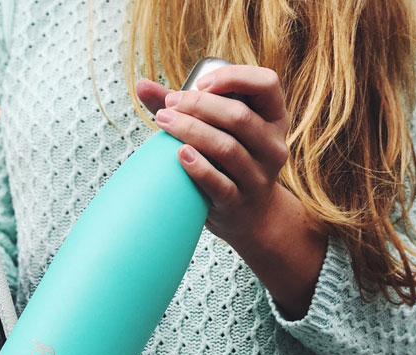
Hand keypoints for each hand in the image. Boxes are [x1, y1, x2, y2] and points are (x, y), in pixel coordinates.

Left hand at [136, 65, 290, 242]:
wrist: (251, 217)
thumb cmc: (230, 163)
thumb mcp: (223, 131)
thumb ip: (185, 106)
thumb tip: (142, 85)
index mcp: (274, 118)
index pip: (266, 83)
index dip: (234, 77)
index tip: (200, 83)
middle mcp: (273, 146)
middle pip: (239, 117)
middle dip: (199, 105)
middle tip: (169, 105)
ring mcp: (258, 177)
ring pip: (227, 148)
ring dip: (192, 131)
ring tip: (164, 122)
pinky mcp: (238, 202)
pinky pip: (219, 183)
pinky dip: (198, 167)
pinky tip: (179, 155)